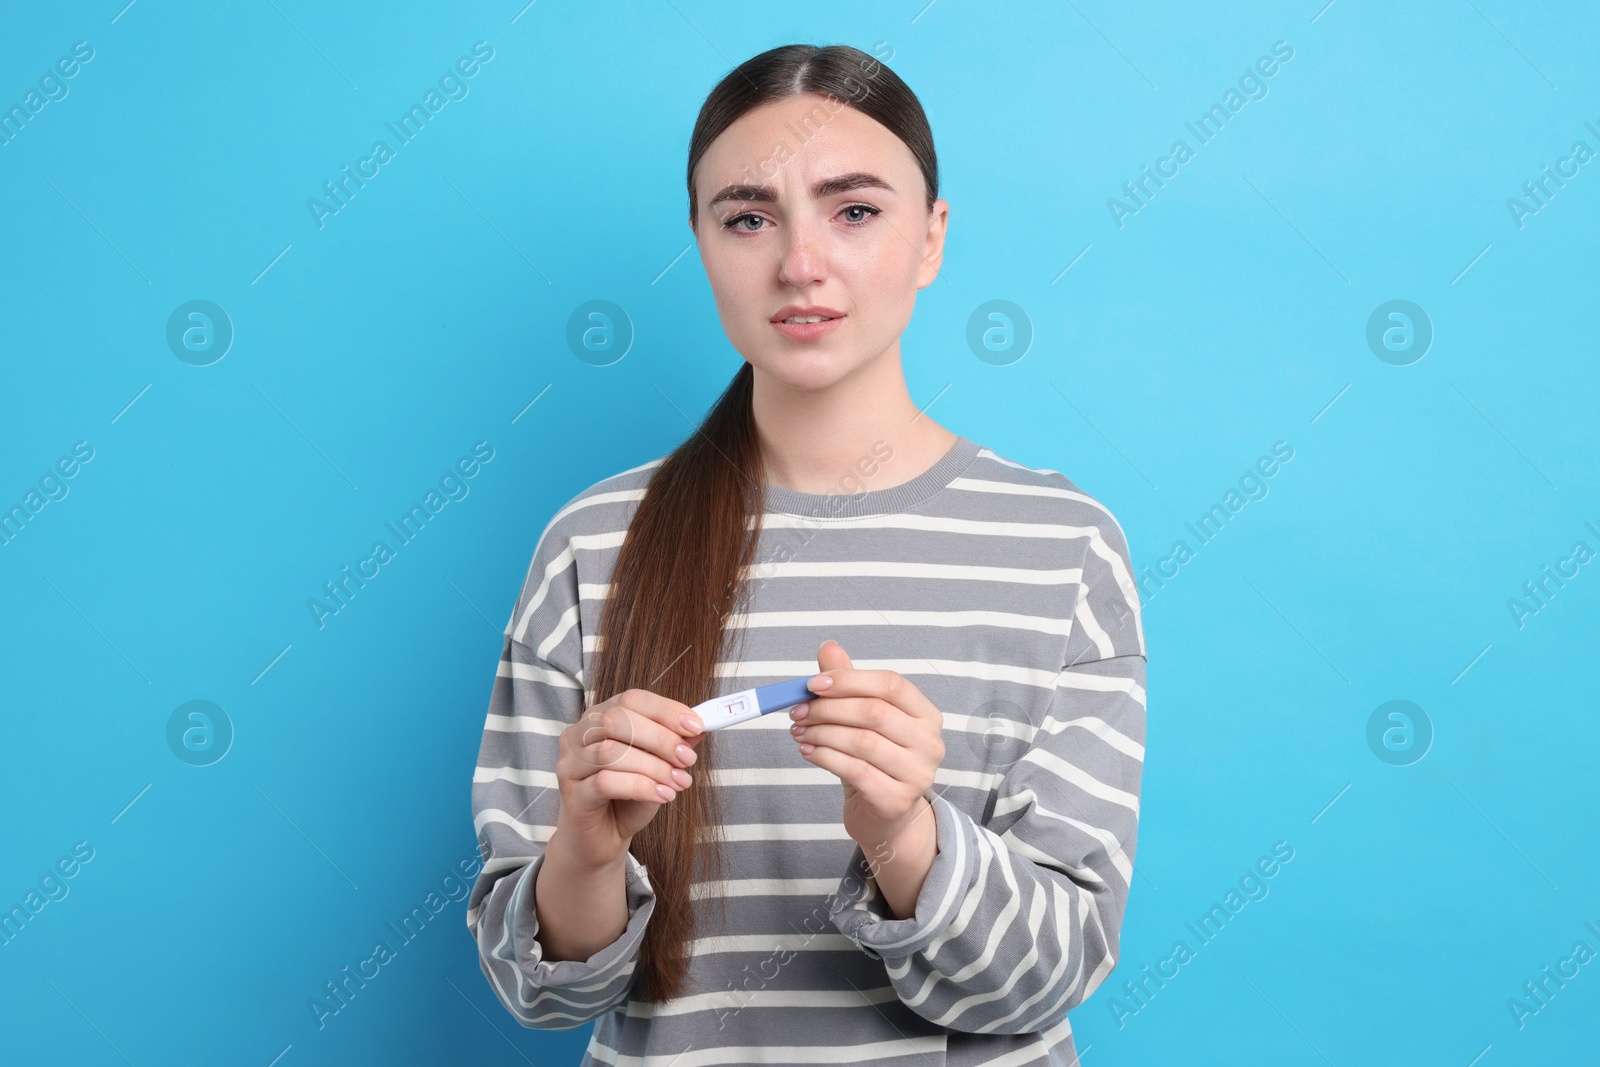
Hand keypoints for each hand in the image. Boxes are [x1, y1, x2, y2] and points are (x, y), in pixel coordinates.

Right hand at [553, 688, 705, 869]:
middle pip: (617, 720)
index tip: (697, 725)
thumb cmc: (626, 798)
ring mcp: (570, 764)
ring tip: (679, 782)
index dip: (666, 710)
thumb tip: (698, 728)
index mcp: (598, 718)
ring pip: (611, 752)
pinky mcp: (571, 794)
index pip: (631, 699)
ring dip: (654, 766)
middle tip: (688, 758)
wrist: (601, 840)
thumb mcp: (656, 766)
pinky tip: (663, 795)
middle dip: (660, 738)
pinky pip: (605, 782)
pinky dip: (641, 786)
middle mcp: (578, 735)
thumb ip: (673, 744)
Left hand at [789, 640, 945, 854]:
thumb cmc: (873, 761)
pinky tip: (808, 751)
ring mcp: (918, 773)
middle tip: (798, 711)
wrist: (885, 816)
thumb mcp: (862, 719)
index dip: (849, 680)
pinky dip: (824, 757)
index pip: (891, 684)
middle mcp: (929, 742)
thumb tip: (828, 648)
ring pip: (862, 742)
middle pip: (874, 712)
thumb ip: (849, 684)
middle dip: (828, 709)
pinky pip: (855, 770)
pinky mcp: (897, 800)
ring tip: (799, 732)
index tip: (812, 684)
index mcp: (925, 714)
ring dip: (822, 733)